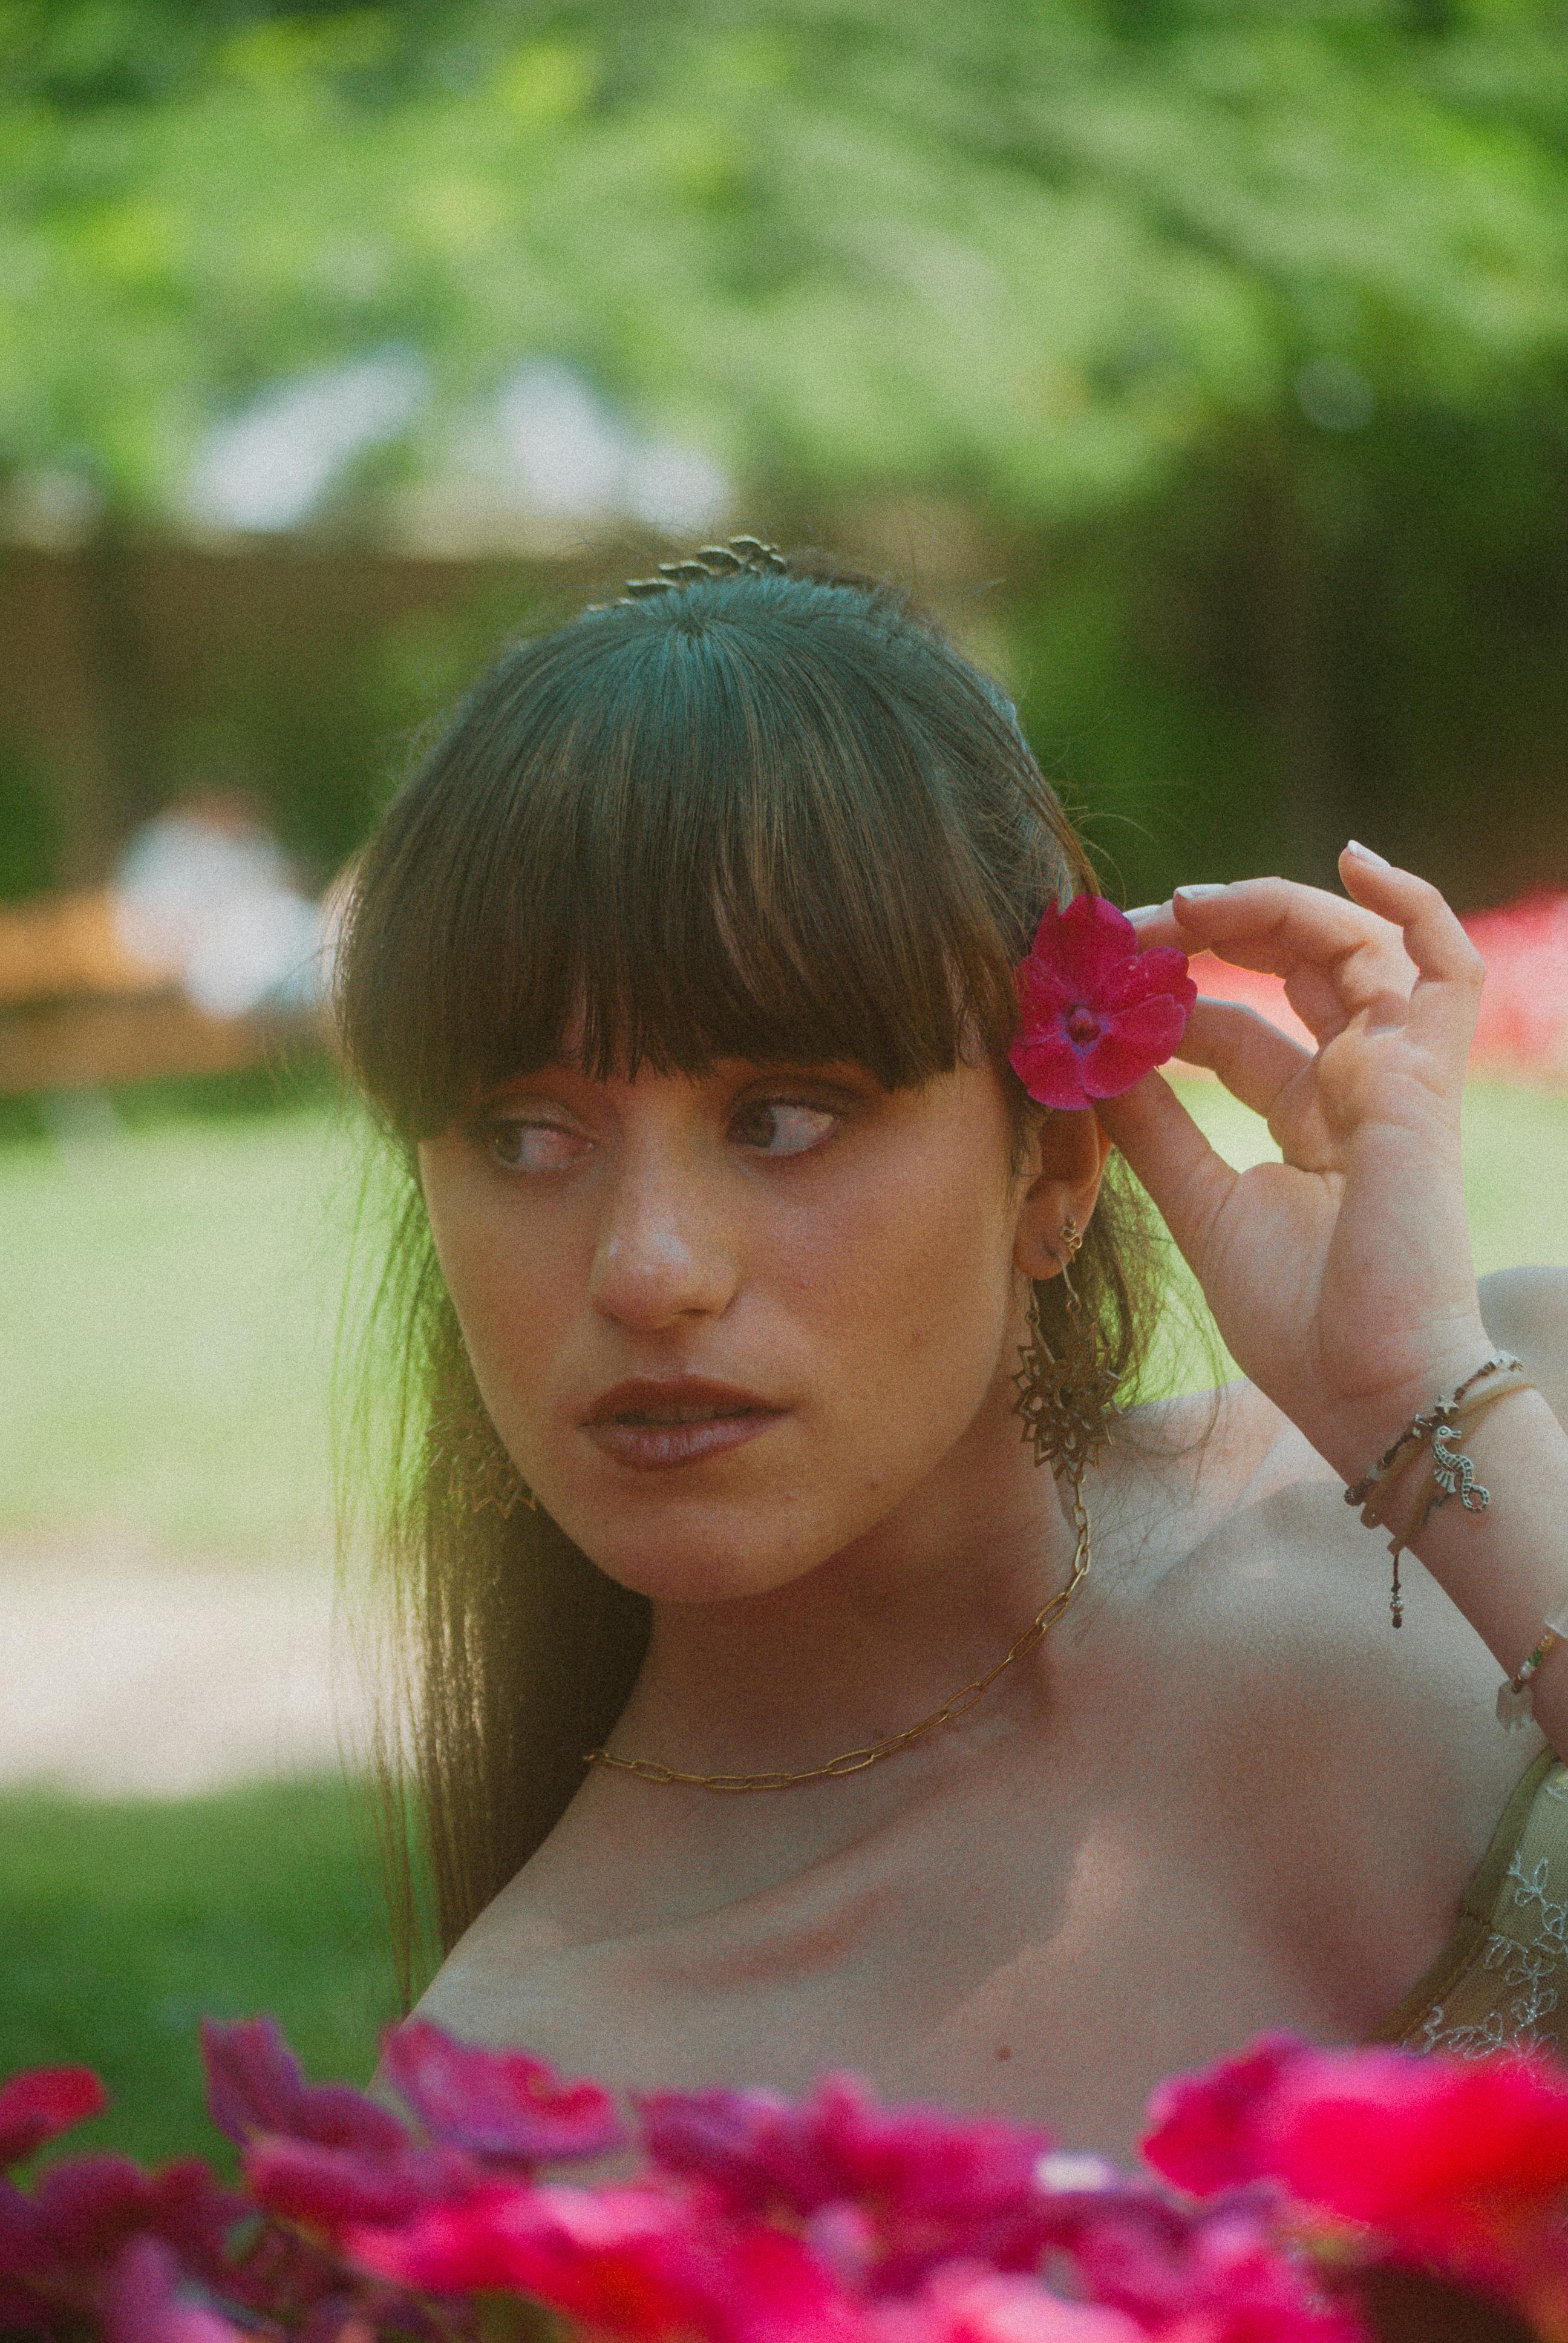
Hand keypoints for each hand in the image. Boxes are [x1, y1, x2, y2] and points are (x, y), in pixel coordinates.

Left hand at [1094, 844, 1492, 1480]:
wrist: (1373, 1389)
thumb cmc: (1301, 1323)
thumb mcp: (1200, 1205)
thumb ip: (1152, 1127)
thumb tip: (1087, 1058)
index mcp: (1303, 1120)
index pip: (1228, 1026)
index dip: (1161, 998)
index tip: (1085, 985)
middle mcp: (1353, 1085)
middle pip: (1290, 965)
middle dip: (1211, 928)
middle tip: (1128, 926)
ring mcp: (1397, 1075)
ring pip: (1351, 946)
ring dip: (1268, 908)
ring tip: (1185, 905)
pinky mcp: (1425, 1079)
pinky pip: (1444, 966)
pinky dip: (1411, 905)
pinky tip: (1353, 861)